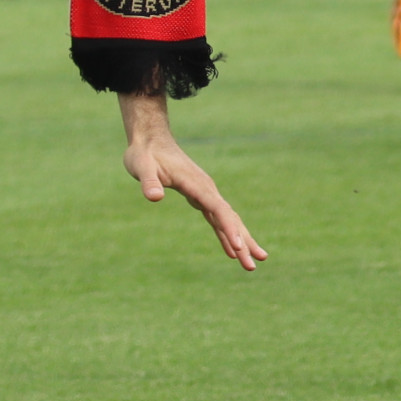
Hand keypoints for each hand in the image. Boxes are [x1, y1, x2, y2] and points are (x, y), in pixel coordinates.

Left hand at [121, 98, 266, 269]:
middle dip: (244, 240)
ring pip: (228, 220)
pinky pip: (217, 219)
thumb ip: (149, 182)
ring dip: (242, 240)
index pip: (217, 209)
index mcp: (196, 184)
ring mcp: (205, 193)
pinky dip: (226, 234)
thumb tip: (154, 197)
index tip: (238, 247)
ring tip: (256, 260)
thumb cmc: (145, 153)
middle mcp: (206, 189)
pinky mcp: (200, 197)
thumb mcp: (141, 166)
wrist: (151, 139)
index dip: (228, 228)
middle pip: (230, 218)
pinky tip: (232, 250)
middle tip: (258, 261)